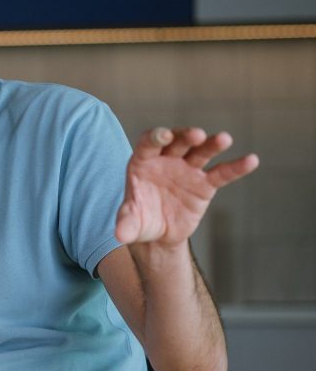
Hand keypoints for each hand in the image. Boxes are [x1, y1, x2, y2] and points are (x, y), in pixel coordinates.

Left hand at [115, 127, 258, 248]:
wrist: (159, 233)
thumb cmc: (140, 220)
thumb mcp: (130, 223)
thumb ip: (125, 225)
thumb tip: (119, 236)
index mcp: (143, 162)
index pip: (148, 144)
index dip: (155, 138)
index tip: (163, 136)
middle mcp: (166, 160)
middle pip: (177, 143)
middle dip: (186, 137)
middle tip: (197, 134)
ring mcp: (187, 169)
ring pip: (201, 152)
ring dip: (212, 145)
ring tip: (224, 139)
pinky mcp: (205, 184)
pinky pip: (222, 173)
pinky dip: (236, 167)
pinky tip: (251, 160)